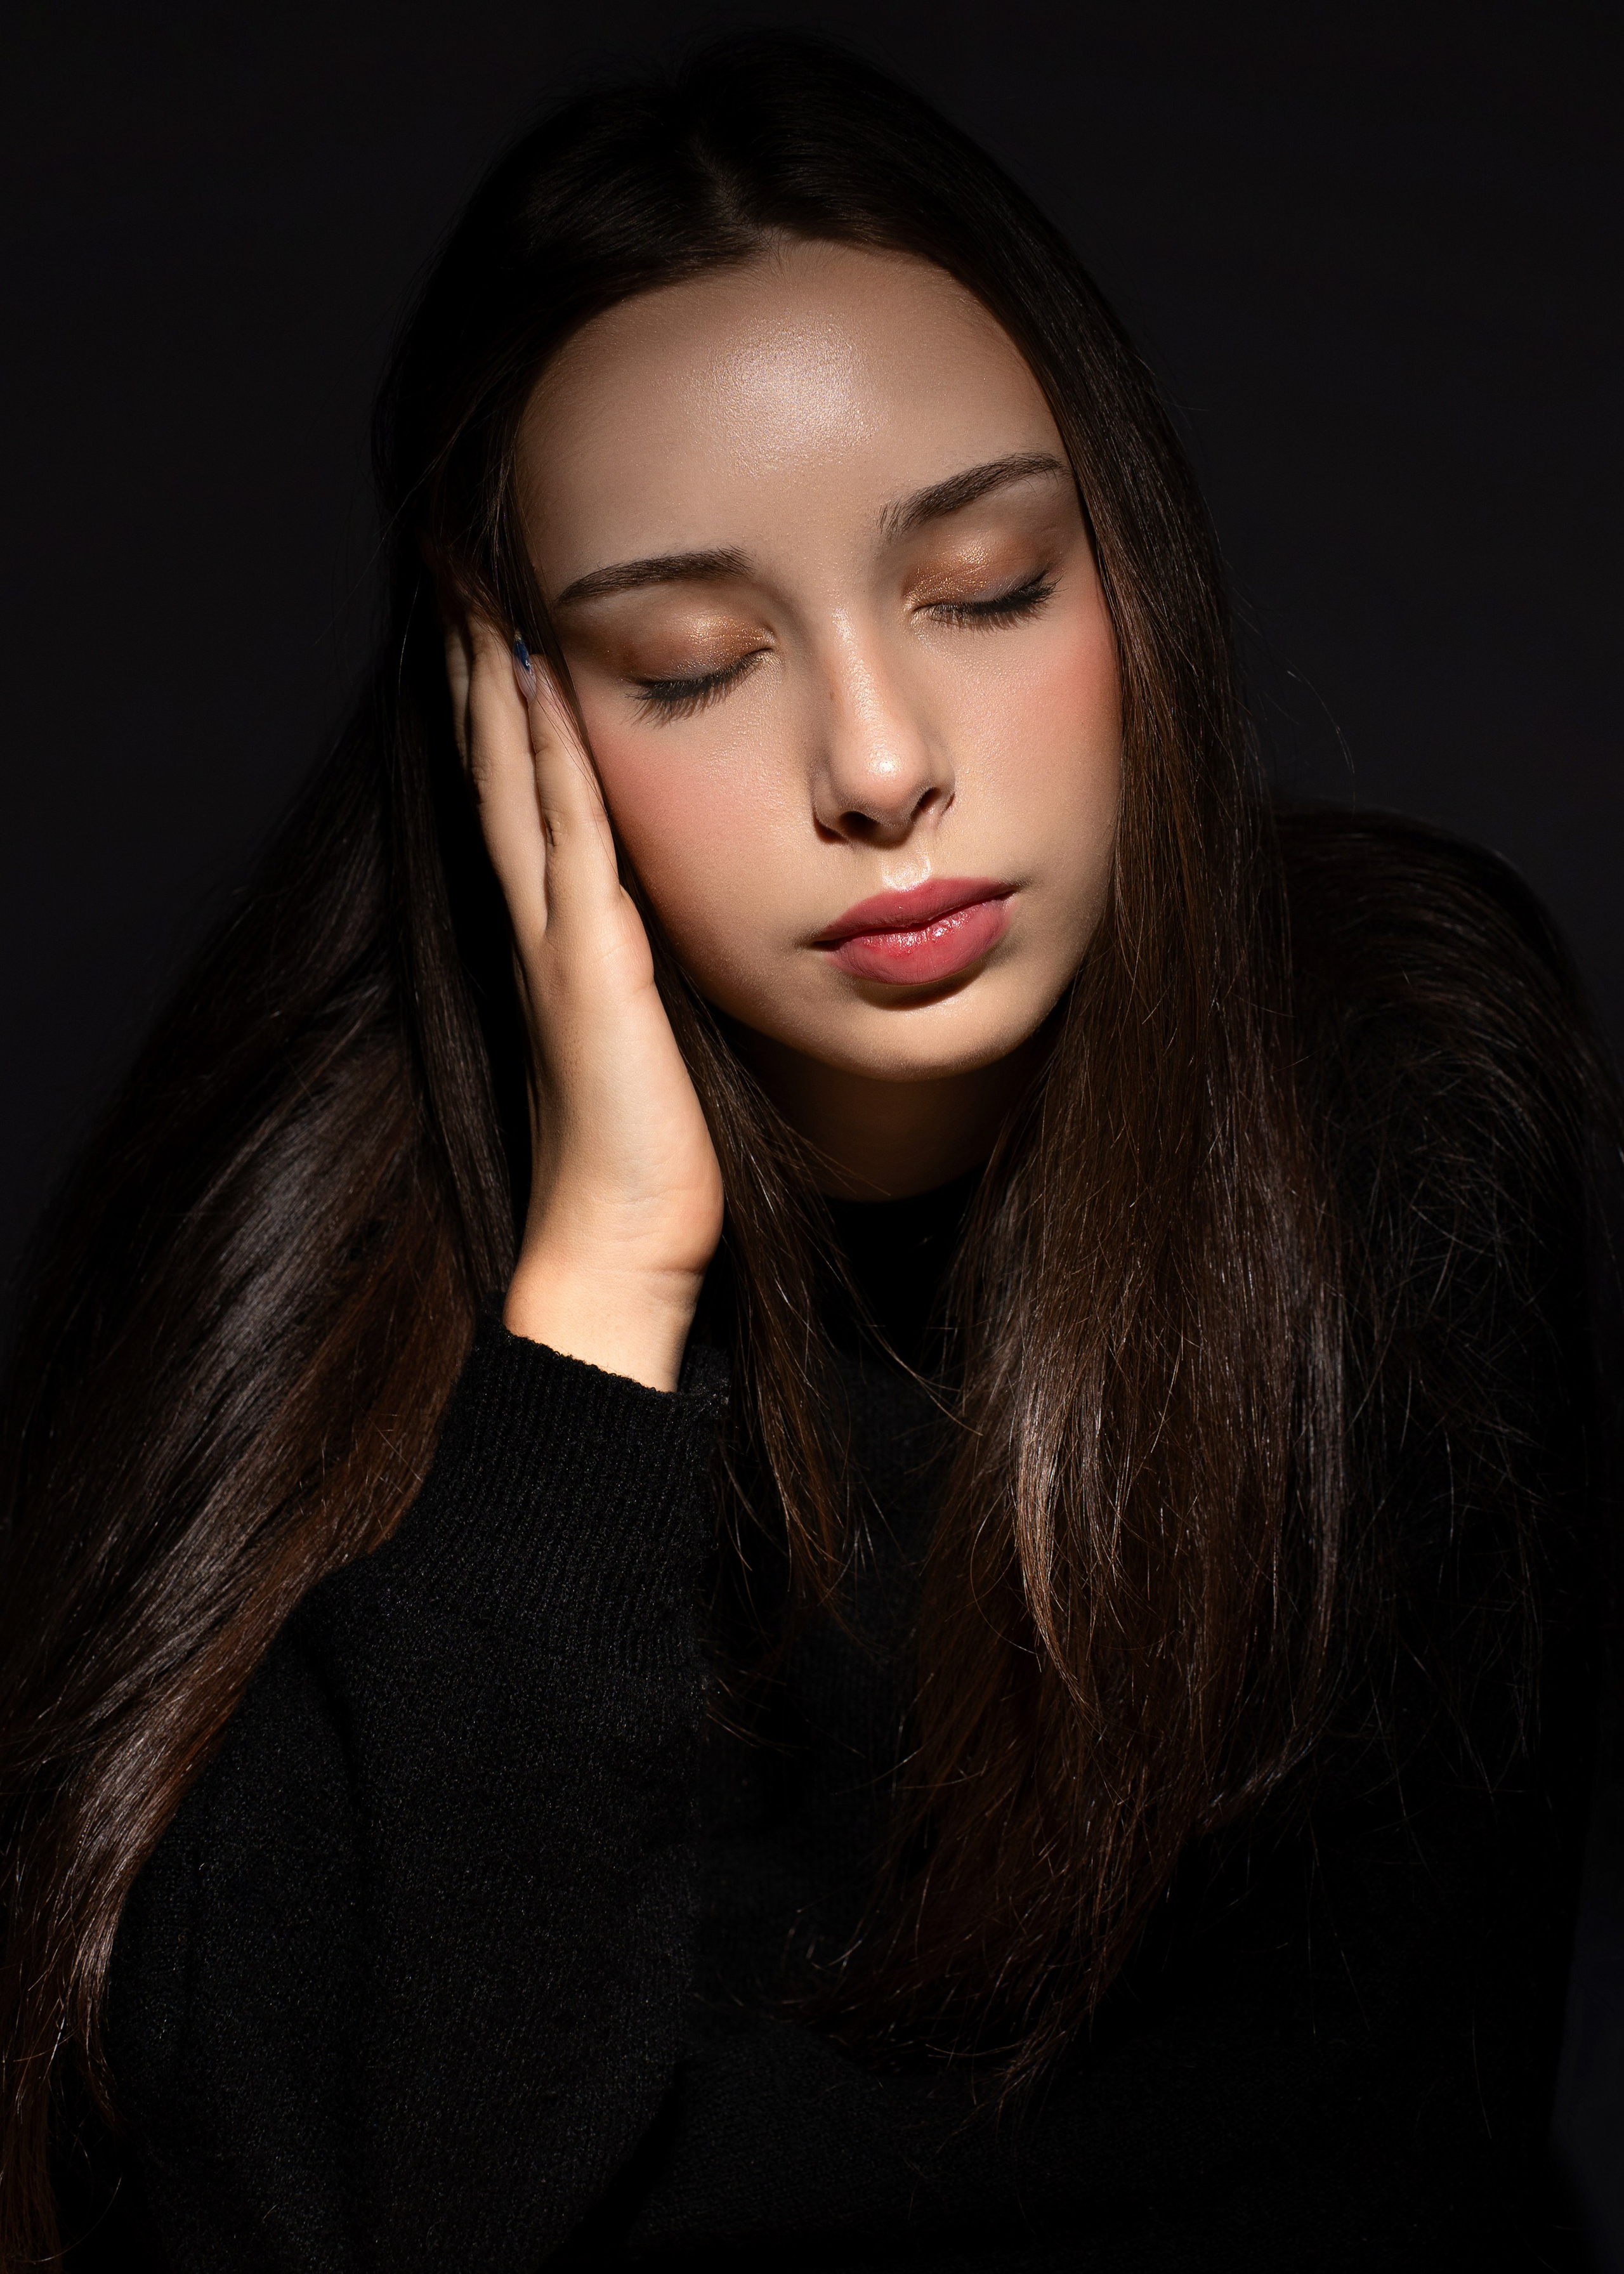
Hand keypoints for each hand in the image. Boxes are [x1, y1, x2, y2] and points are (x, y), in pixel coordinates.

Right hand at [443, 614, 723, 1390]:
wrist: (621, 1247)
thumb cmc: (650, 1156)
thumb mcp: (652, 1033)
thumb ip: (652, 967)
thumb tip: (680, 920)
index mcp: (554, 940)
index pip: (519, 799)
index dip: (498, 709)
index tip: (491, 621)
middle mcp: (539, 926)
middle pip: (496, 770)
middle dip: (475, 669)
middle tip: (458, 570)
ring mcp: (555, 942)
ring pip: (515, 784)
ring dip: (497, 685)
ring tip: (478, 590)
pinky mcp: (589, 967)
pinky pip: (568, 838)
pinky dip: (550, 757)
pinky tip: (542, 682)